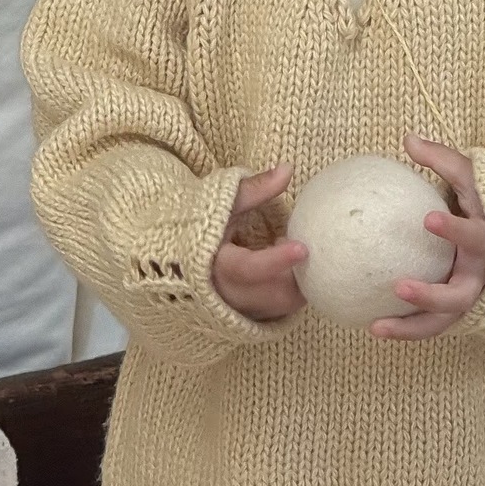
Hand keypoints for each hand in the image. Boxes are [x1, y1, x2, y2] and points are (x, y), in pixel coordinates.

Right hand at [211, 163, 308, 321]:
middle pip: (273, 292)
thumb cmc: (205, 229)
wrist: (182, 263)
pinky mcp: (255, 316)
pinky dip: (296, 289)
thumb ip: (254, 189)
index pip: (247, 269)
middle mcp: (228, 295)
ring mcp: (242, 310)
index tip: (302, 247)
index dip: (277, 260)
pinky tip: (290, 267)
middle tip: (296, 241)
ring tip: (290, 252)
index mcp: (215, 266)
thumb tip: (288, 168)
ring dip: (298, 280)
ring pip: (283, 304)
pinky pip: (285, 309)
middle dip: (295, 270)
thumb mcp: (223, 205)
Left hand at [371, 134, 484, 339]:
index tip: (428, 219)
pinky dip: (406, 330)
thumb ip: (443, 160)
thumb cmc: (484, 202)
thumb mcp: (471, 178)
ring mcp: (472, 297)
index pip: (476, 236)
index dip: (455, 231)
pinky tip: (373, 326)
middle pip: (462, 294)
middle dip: (431, 294)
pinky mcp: (458, 311)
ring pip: (444, 320)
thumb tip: (407, 139)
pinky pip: (431, 326)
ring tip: (376, 325)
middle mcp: (483, 275)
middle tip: (398, 286)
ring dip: (412, 326)